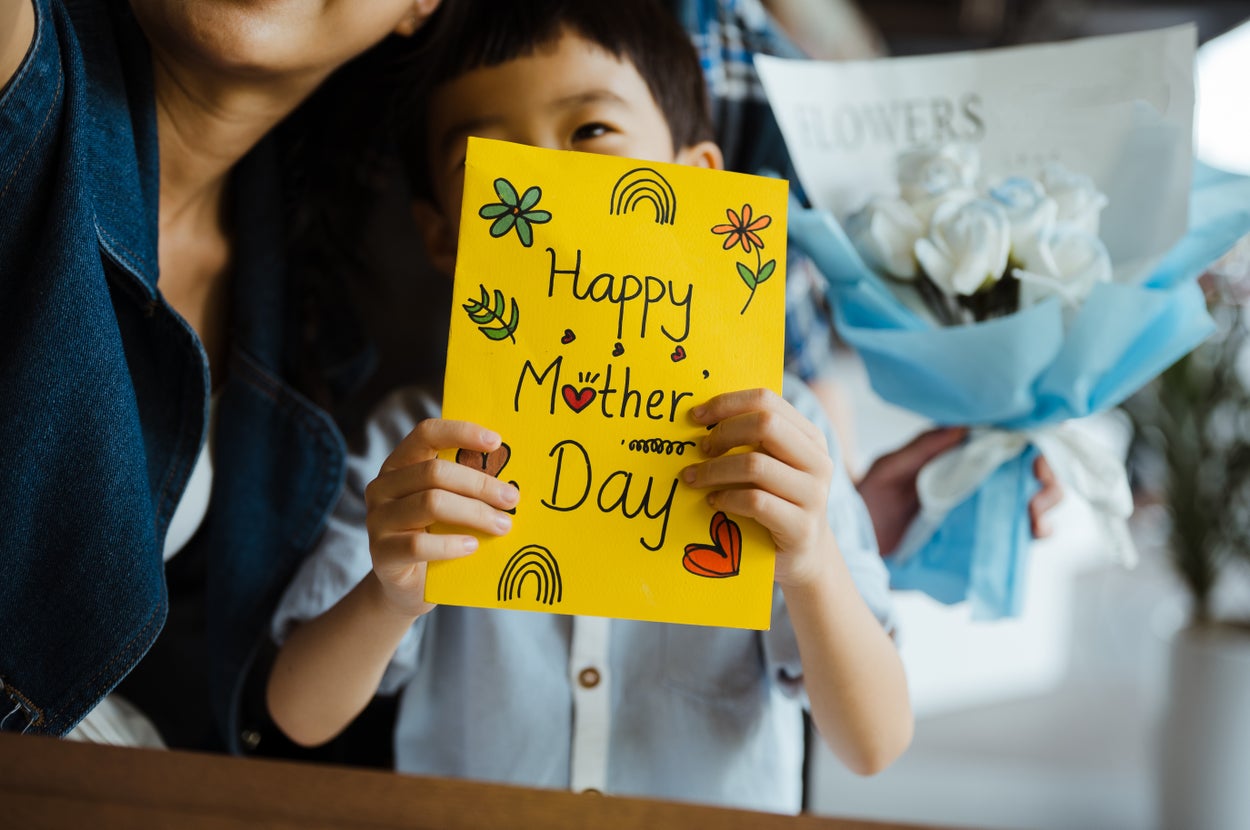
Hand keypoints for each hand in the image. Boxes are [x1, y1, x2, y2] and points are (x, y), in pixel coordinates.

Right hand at [363, 418, 518, 617]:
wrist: (409, 588)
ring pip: (431, 503)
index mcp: (400, 465)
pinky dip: (450, 544)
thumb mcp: (450, 506)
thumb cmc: (437, 537)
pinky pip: (418, 544)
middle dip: (480, 484)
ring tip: (502, 525)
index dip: (461, 432)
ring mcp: (378, 519)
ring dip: (474, 513)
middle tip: (512, 498)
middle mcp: (383, 487)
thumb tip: (512, 477)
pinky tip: (472, 546)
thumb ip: (467, 487)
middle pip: (434, 473)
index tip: (496, 442)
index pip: (426, 434)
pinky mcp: (381, 553)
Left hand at [684, 388, 835, 587]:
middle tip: (700, 449)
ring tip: (693, 478)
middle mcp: (818, 461)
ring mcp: (814, 495)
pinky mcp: (801, 527)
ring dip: (715, 470)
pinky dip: (726, 498)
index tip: (697, 415)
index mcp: (810, 437)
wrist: (804, 557)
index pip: (767, 400)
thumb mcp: (770, 465)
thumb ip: (749, 441)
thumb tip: (700, 417)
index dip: (727, 403)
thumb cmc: (776, 503)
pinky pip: (755, 501)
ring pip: (755, 464)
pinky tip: (713, 501)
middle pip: (765, 424)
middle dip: (723, 433)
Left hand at [857, 428, 1064, 555]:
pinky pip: (1017, 532)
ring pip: (1033, 499)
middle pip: (1031, 469)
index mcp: (958, 454)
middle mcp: (977, 478)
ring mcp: (982, 508)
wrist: (856, 545)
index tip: (1033, 455)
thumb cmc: (869, 499)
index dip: (1032, 440)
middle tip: (1037, 493)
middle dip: (1047, 477)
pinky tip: (1033, 532)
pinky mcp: (982, 539)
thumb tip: (963, 427)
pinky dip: (1034, 530)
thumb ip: (922, 449)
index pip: (1006, 438)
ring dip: (1046, 504)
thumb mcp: (888, 470)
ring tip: (1035, 518)